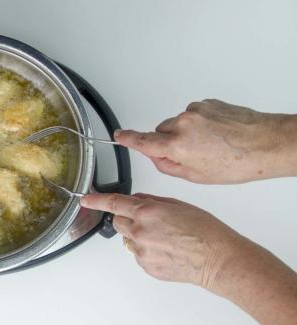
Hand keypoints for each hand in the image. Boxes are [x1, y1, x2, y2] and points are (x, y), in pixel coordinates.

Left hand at [81, 192, 240, 284]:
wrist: (217, 258)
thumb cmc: (204, 231)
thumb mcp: (177, 204)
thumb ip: (152, 200)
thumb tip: (138, 199)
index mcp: (147, 212)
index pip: (113, 203)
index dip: (96, 200)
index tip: (86, 199)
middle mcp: (140, 231)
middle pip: (118, 221)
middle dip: (127, 218)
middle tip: (148, 221)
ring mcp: (142, 251)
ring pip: (128, 239)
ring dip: (138, 235)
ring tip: (163, 237)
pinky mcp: (146, 266)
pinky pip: (138, 254)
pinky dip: (146, 250)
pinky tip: (165, 249)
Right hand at [114, 99, 296, 183]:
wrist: (268, 143)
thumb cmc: (239, 162)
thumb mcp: (197, 176)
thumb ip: (170, 166)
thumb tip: (158, 157)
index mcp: (177, 145)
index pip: (142, 141)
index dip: (128, 138)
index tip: (119, 135)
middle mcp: (183, 124)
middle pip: (161, 132)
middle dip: (169, 143)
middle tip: (190, 155)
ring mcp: (196, 111)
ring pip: (178, 123)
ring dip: (186, 133)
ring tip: (210, 145)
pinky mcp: (207, 103)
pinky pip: (193, 115)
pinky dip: (200, 124)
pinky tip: (216, 135)